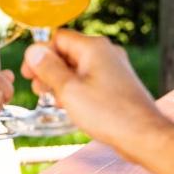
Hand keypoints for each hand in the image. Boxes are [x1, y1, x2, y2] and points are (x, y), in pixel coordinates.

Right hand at [21, 30, 166, 154]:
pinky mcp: (117, 84)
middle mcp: (106, 53)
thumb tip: (33, 51)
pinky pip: (90, 79)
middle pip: (68, 52)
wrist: (144, 135)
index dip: (40, 54)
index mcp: (94, 48)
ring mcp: (114, 69)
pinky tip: (69, 105)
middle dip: (49, 69)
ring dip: (61, 80)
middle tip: (38, 89)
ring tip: (51, 99)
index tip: (29, 73)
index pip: (58, 38)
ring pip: (78, 67)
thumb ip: (48, 69)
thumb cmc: (109, 114)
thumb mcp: (69, 90)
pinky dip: (76, 88)